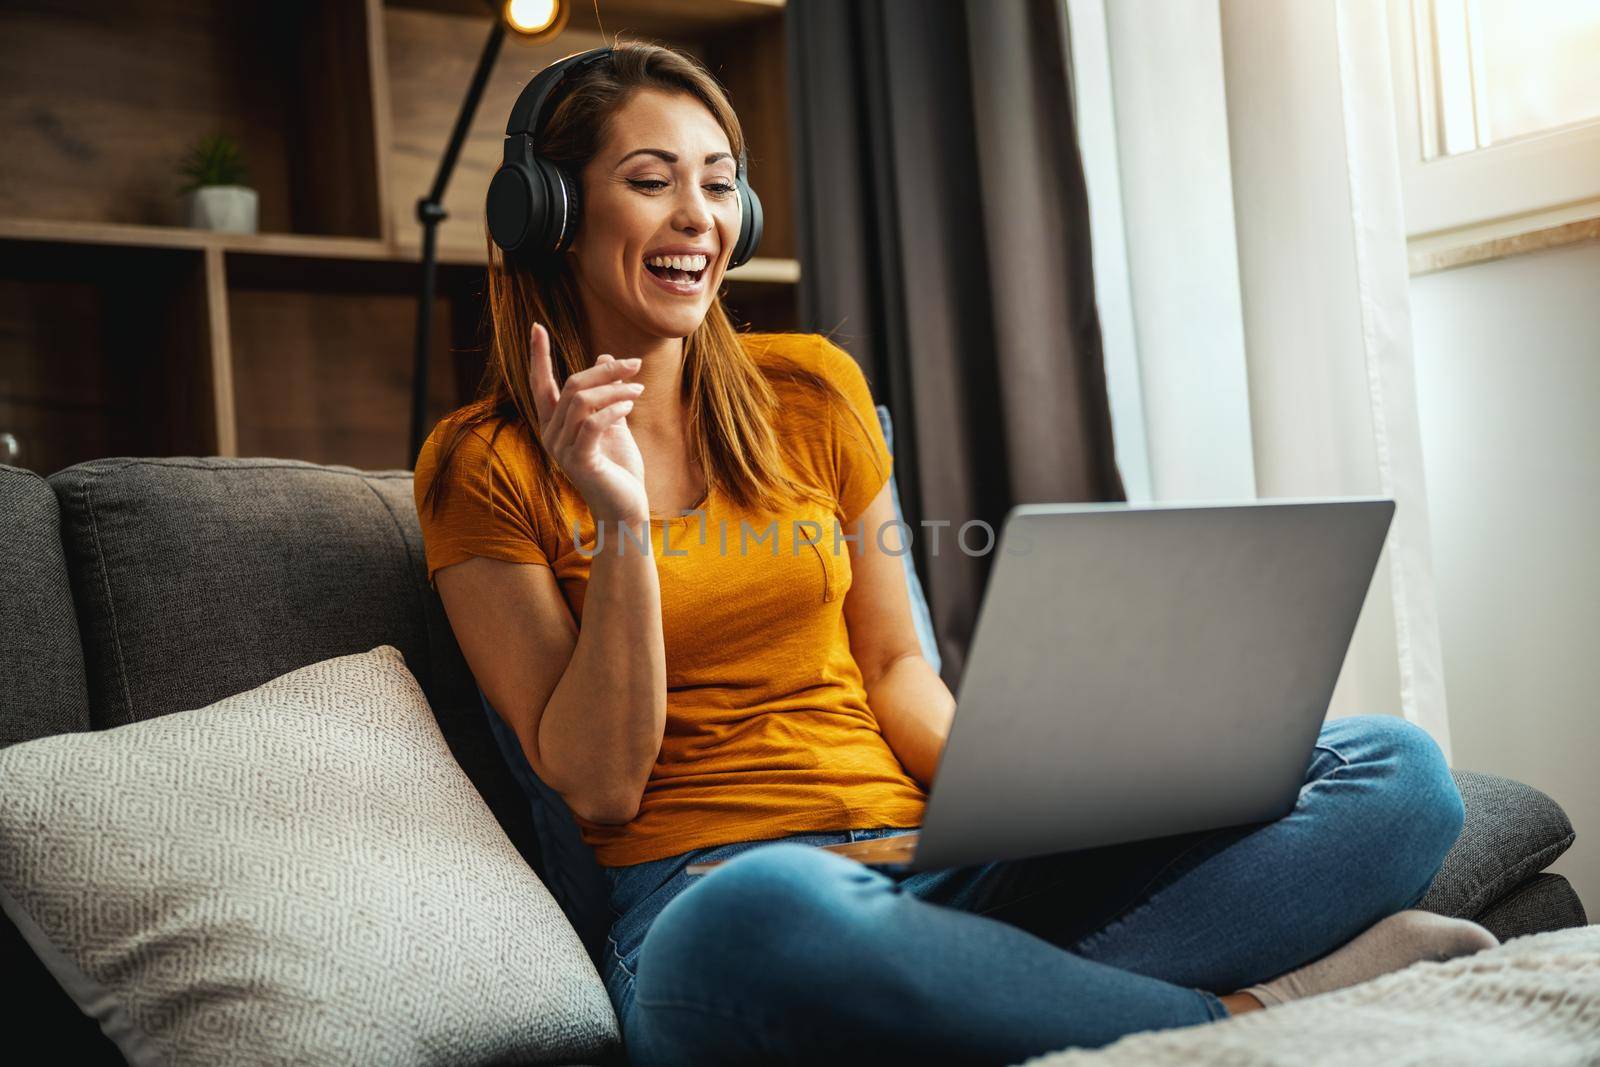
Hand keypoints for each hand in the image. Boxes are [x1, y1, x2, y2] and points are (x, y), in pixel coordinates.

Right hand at [528, 323, 648, 523]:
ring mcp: (562, 450)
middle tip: (634, 364)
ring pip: (582, 402)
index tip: (537, 326)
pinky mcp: (579, 462)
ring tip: (639, 390)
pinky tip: (630, 407)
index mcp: (555, 425)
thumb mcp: (613, 422)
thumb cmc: (619, 467)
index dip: (538, 356)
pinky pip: (592, 424)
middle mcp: (552, 435)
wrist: (626, 507)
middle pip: (572, 387)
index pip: (540, 384)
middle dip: (604, 371)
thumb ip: (606, 394)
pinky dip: (613, 410)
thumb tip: (604, 357)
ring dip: (615, 390)